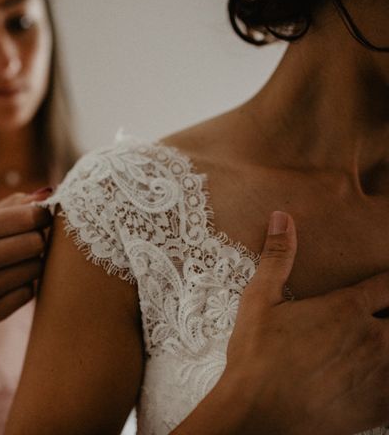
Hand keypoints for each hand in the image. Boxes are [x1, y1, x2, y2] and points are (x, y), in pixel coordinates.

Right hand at [0, 189, 52, 326]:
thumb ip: (16, 204)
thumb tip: (49, 193)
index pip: (30, 217)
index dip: (42, 216)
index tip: (40, 218)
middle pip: (36, 243)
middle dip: (37, 240)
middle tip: (27, 242)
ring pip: (35, 269)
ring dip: (32, 264)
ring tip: (14, 263)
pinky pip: (28, 293)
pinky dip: (24, 286)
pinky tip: (7, 283)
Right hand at [220, 211, 388, 433]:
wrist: (258, 413)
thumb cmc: (256, 356)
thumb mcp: (259, 300)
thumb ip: (278, 257)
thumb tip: (283, 217)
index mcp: (346, 309)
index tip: (386, 286)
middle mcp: (372, 338)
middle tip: (382, 318)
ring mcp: (381, 374)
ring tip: (383, 346)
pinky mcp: (380, 406)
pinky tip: (383, 379)